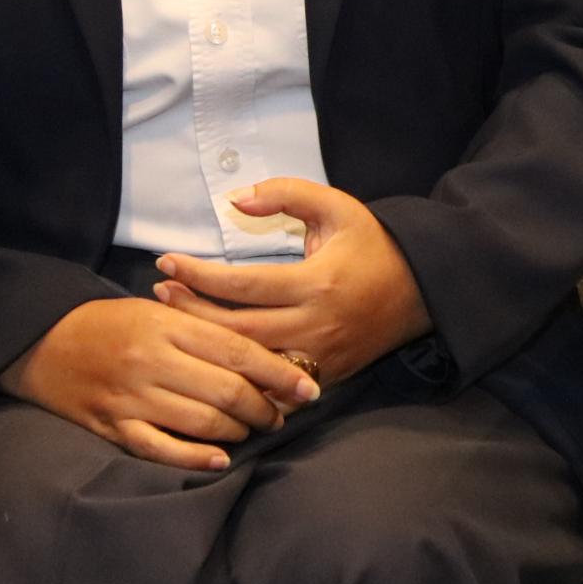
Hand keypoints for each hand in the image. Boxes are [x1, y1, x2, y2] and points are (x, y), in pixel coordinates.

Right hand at [1, 296, 320, 472]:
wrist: (43, 341)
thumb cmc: (113, 324)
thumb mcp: (160, 312)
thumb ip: (206, 331)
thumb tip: (264, 360)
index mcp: (169, 325)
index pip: (239, 351)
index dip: (280, 373)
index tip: (309, 388)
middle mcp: (152, 361)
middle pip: (227, 392)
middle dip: (265, 408)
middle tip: (281, 415)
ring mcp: (131, 396)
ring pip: (202, 423)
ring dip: (238, 432)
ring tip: (253, 430)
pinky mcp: (111, 426)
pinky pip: (161, 449)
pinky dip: (196, 456)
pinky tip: (221, 457)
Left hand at [153, 176, 434, 389]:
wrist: (422, 291)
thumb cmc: (373, 245)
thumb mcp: (336, 207)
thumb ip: (286, 194)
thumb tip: (236, 200)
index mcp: (315, 282)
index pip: (241, 283)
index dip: (197, 274)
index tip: (166, 262)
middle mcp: (315, 325)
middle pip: (235, 330)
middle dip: (190, 313)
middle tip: (160, 296)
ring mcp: (319, 357)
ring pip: (248, 365)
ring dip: (206, 347)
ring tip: (175, 325)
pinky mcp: (324, 378)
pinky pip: (271, 389)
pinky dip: (239, 381)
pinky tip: (211, 366)